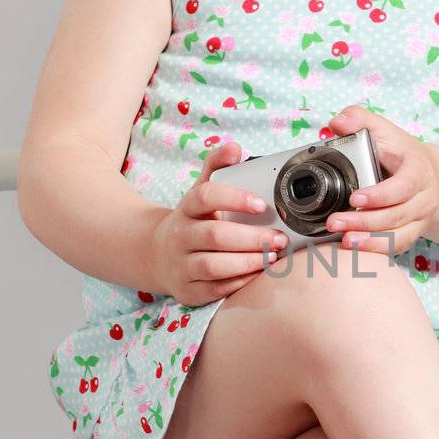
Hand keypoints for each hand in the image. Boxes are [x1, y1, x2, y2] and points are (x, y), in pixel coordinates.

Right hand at [149, 141, 287, 305]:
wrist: (158, 255)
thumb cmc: (192, 222)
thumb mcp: (199, 193)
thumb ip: (217, 168)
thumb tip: (234, 147)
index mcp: (186, 208)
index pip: (206, 196)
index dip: (234, 198)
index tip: (262, 204)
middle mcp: (180, 236)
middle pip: (215, 235)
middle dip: (252, 238)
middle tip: (280, 238)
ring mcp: (181, 264)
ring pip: (214, 265)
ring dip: (248, 262)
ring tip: (273, 257)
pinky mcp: (188, 290)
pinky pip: (215, 289)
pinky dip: (239, 282)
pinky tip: (258, 274)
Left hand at [325, 106, 438, 256]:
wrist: (426, 174)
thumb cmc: (400, 153)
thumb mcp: (383, 130)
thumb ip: (359, 119)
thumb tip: (337, 122)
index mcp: (418, 171)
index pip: (403, 187)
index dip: (379, 195)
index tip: (354, 198)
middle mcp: (424, 198)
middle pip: (397, 216)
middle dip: (364, 222)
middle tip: (334, 223)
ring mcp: (420, 219)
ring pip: (399, 236)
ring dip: (370, 240)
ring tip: (344, 241)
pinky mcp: (412, 234)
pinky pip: (397, 247)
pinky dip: (377, 250)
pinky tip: (355, 250)